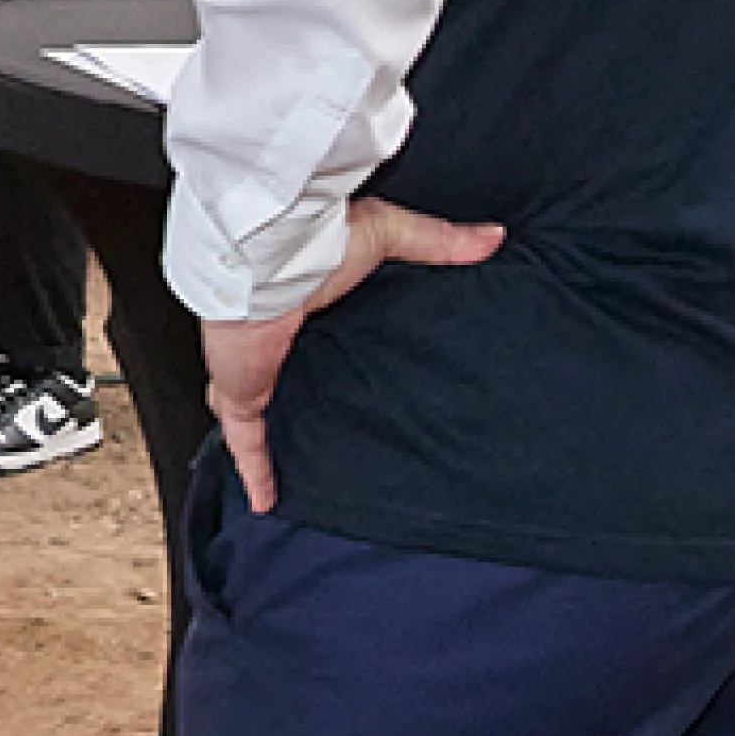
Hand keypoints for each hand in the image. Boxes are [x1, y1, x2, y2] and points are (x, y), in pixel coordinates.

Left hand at [198, 200, 504, 514]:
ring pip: (253, 412)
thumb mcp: (386, 235)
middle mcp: (271, 340)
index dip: (316, 352)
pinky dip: (255, 470)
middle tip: (318, 424)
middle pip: (274, 377)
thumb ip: (437, 241)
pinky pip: (246, 440)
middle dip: (286, 398)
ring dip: (266, 435)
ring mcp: (250, 368)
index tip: (342, 370)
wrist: (268, 256)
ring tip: (290, 464)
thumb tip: (492, 237)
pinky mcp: (241, 391)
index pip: (306, 335)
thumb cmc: (317, 240)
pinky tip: (266, 500)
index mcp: (299, 303)